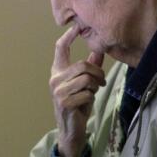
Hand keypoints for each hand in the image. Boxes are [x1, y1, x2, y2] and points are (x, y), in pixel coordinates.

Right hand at [50, 26, 104, 156]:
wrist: (71, 129)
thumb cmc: (78, 104)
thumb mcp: (85, 84)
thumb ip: (91, 67)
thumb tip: (99, 49)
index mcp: (58, 71)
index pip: (60, 49)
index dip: (68, 36)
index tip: (77, 27)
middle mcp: (55, 79)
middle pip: (82, 65)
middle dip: (97, 72)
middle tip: (101, 81)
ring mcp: (58, 91)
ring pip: (86, 78)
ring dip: (96, 85)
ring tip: (95, 91)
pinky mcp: (64, 102)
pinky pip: (86, 92)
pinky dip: (91, 97)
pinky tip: (87, 101)